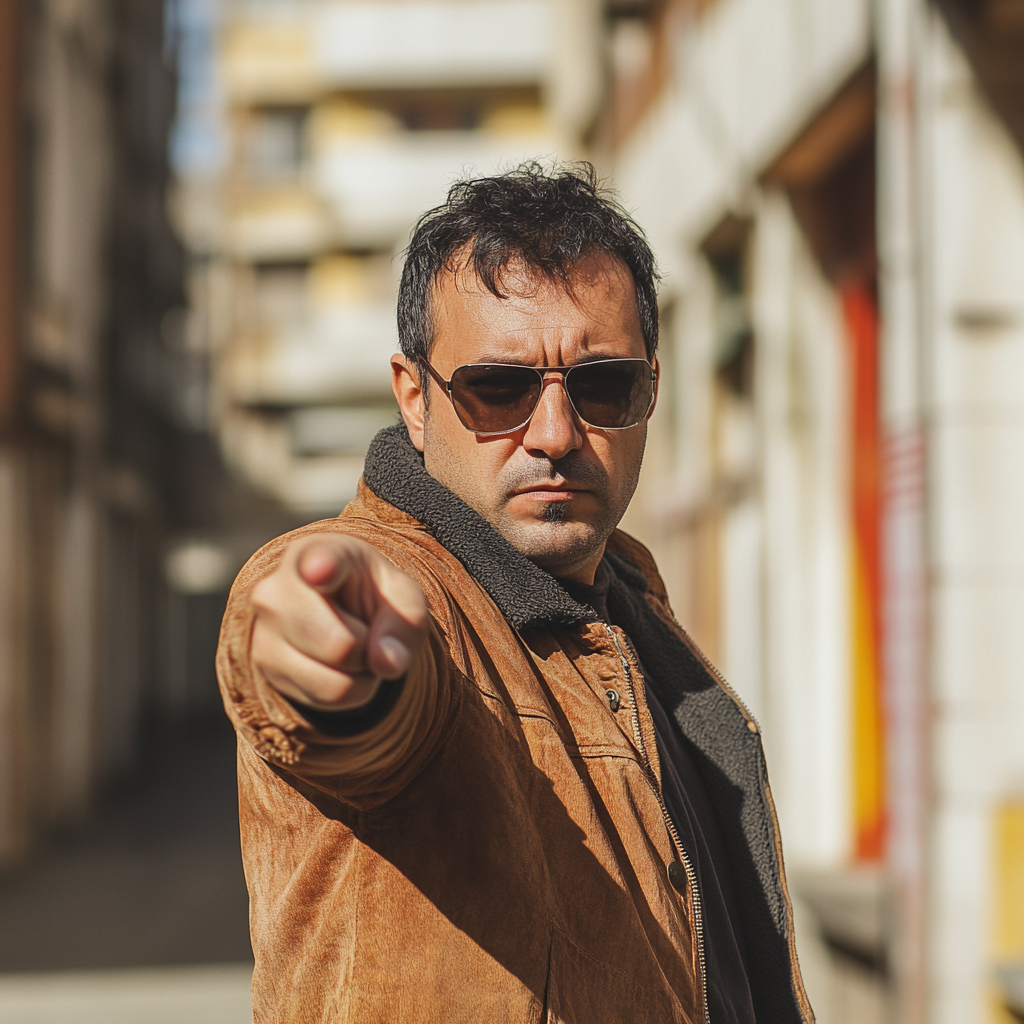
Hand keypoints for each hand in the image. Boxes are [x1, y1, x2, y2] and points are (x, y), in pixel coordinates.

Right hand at [250, 535, 428, 711]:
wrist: (338, 608)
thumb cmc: (371, 593)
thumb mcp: (403, 596)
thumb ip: (406, 621)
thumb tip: (386, 664)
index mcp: (320, 553)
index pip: (320, 562)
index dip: (322, 568)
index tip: (320, 569)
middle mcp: (277, 589)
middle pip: (340, 645)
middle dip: (369, 648)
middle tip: (365, 628)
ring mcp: (265, 631)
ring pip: (335, 682)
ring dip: (361, 674)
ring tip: (353, 645)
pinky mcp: (265, 668)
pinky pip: (328, 698)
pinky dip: (350, 690)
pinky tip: (339, 664)